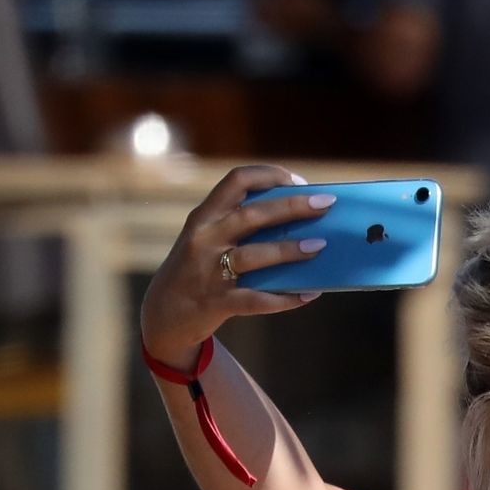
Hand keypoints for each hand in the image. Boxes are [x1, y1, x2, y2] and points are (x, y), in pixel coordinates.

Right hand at [139, 165, 331, 366]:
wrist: (164, 313)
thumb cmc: (198, 270)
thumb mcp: (208, 240)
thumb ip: (240, 228)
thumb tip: (299, 222)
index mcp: (204, 216)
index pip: (236, 180)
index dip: (269, 175)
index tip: (298, 181)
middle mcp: (204, 238)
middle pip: (253, 215)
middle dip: (292, 206)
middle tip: (325, 203)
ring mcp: (209, 271)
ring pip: (254, 256)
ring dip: (289, 250)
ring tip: (319, 246)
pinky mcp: (217, 302)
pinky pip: (257, 300)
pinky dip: (286, 298)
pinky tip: (309, 294)